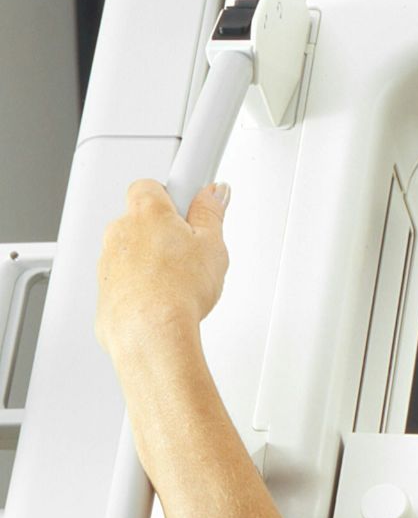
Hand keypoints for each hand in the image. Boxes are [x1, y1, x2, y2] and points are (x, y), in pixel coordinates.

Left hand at [96, 180, 229, 353]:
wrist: (150, 332)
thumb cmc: (177, 290)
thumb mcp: (213, 246)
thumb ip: (211, 214)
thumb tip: (212, 194)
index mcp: (146, 211)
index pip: (155, 184)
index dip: (176, 194)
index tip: (194, 202)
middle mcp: (120, 229)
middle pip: (143, 218)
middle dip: (166, 231)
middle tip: (193, 250)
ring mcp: (108, 259)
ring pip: (134, 250)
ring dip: (154, 259)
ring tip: (182, 281)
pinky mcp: (105, 287)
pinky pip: (126, 277)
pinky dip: (143, 284)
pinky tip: (166, 298)